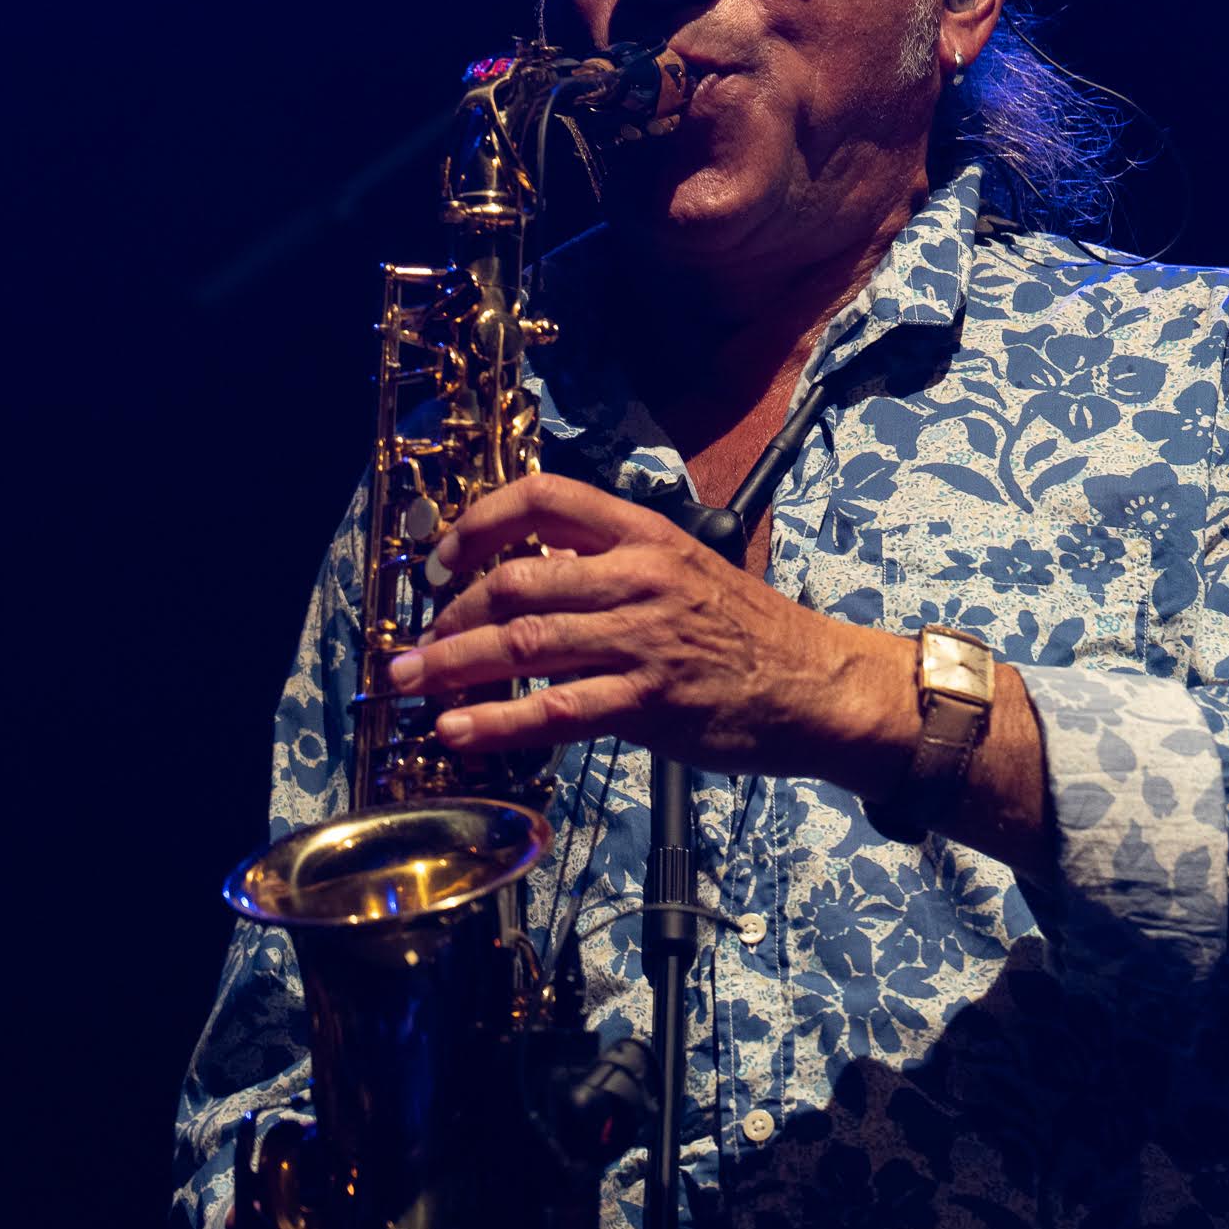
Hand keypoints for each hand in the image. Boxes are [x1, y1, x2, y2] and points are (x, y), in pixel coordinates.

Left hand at [384, 471, 913, 787]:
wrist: (817, 685)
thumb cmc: (747, 632)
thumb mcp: (683, 570)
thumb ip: (609, 567)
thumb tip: (530, 573)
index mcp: (643, 534)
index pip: (542, 496)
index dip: (476, 524)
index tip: (442, 562)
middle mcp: (638, 576)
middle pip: (516, 580)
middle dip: (449, 616)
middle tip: (417, 646)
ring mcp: (643, 639)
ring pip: (524, 643)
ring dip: (453, 666)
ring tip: (411, 684)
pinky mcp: (649, 701)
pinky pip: (555, 710)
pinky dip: (497, 722)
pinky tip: (458, 732)